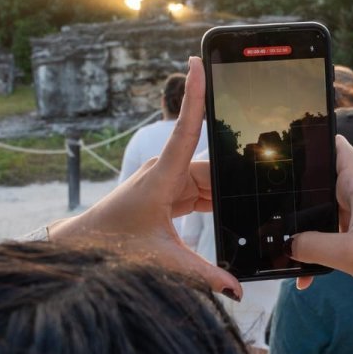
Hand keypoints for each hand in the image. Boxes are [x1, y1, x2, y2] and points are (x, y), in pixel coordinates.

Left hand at [45, 57, 242, 300]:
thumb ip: (202, 275)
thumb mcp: (161, 261)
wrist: (84, 248)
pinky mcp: (171, 195)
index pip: (184, 129)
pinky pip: (204, 193)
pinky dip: (219, 201)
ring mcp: (169, 183)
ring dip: (228, 192)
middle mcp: (166, 173)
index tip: (197, 62)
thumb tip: (235, 291)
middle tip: (268, 183)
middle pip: (212, 165)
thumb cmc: (112, 246)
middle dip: (237, 173)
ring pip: (211, 181)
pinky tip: (235, 210)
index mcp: (161, 177)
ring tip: (254, 202)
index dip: (194, 96)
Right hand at [293, 132, 352, 353]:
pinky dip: (321, 250)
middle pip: (321, 182)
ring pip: (325, 214)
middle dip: (297, 197)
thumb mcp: (350, 254)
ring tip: (284, 250)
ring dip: (307, 231)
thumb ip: (312, 246)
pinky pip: (335, 235)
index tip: (282, 146)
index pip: (334, 145)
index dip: (310, 140)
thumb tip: (286, 245)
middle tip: (270, 211)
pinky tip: (309, 276)